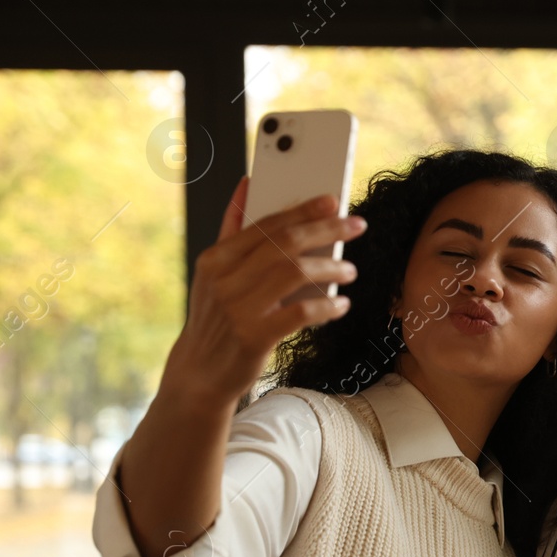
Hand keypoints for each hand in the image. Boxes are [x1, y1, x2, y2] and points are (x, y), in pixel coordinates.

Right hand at [165, 177, 365, 406]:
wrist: (200, 373)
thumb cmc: (217, 318)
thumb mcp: (214, 273)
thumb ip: (232, 228)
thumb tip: (246, 184)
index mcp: (216, 259)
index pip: (266, 224)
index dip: (302, 210)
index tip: (332, 201)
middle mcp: (224, 280)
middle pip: (285, 243)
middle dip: (326, 230)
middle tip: (356, 226)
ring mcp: (238, 308)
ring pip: (295, 273)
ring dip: (330, 268)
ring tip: (350, 270)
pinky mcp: (254, 336)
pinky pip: (300, 312)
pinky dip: (326, 306)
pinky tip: (341, 305)